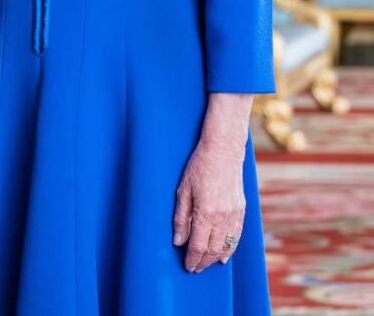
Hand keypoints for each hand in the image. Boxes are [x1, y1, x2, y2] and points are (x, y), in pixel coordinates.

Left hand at [172, 93, 252, 272]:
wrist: (223, 151)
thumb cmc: (199, 166)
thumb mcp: (183, 189)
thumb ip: (181, 217)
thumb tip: (178, 240)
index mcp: (206, 212)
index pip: (198, 245)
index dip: (192, 258)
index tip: (187, 266)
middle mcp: (222, 217)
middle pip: (213, 249)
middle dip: (203, 261)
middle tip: (194, 268)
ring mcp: (234, 215)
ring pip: (226, 246)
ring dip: (216, 258)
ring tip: (206, 265)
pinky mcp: (241, 211)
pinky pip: (236, 237)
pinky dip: (230, 249)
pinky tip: (224, 255)